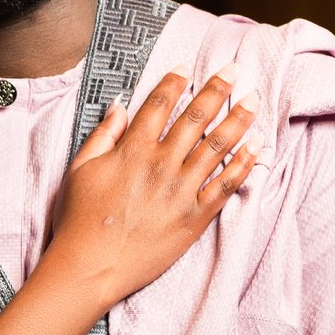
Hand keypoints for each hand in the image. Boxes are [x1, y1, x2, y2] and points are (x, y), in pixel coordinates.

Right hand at [48, 66, 257, 303]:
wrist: (91, 267)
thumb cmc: (79, 219)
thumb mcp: (80, 169)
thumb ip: (103, 135)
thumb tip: (120, 107)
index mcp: (132, 151)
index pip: (159, 105)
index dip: (174, 83)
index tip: (185, 68)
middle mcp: (161, 165)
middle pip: (195, 118)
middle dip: (217, 90)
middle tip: (234, 71)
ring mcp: (181, 191)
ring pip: (217, 146)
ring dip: (238, 119)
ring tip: (253, 101)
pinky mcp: (195, 217)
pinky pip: (226, 185)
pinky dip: (243, 164)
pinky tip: (256, 147)